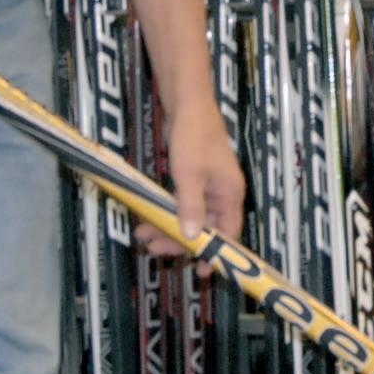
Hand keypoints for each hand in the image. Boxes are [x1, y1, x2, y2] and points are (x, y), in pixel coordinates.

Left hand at [136, 98, 245, 270]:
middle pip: (206, 227)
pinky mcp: (195, 176)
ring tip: (142, 235)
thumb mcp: (188, 175)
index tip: (201, 271)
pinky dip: (167, 210)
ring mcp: (209, 184)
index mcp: (230, 193)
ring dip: (169, 226)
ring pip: (191, 215)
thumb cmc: (192, 136)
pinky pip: (183, 201)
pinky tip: (149, 216)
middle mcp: (223, 192)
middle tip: (153, 248)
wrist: (187, 102)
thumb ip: (190, 207)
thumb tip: (191, 237)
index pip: (229, 233)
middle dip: (179, 240)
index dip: (217, 253)